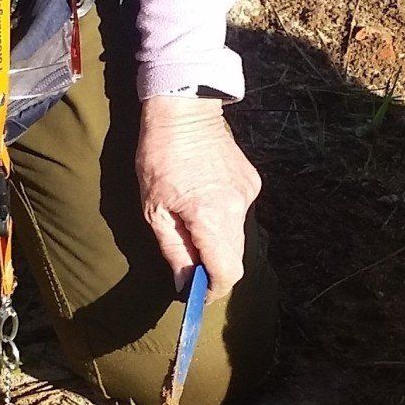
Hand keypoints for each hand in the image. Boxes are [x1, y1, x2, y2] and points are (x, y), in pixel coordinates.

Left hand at [135, 96, 260, 292]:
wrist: (184, 109)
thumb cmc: (159, 156)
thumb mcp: (153, 209)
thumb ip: (173, 251)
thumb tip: (184, 285)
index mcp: (211, 216)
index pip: (226, 273)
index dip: (213, 291)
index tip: (197, 296)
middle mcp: (237, 208)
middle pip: (235, 258)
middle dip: (213, 268)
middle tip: (188, 266)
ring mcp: (248, 193)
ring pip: (237, 236)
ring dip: (217, 242)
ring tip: (191, 223)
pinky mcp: (251, 182)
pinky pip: (238, 213)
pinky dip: (222, 218)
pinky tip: (203, 197)